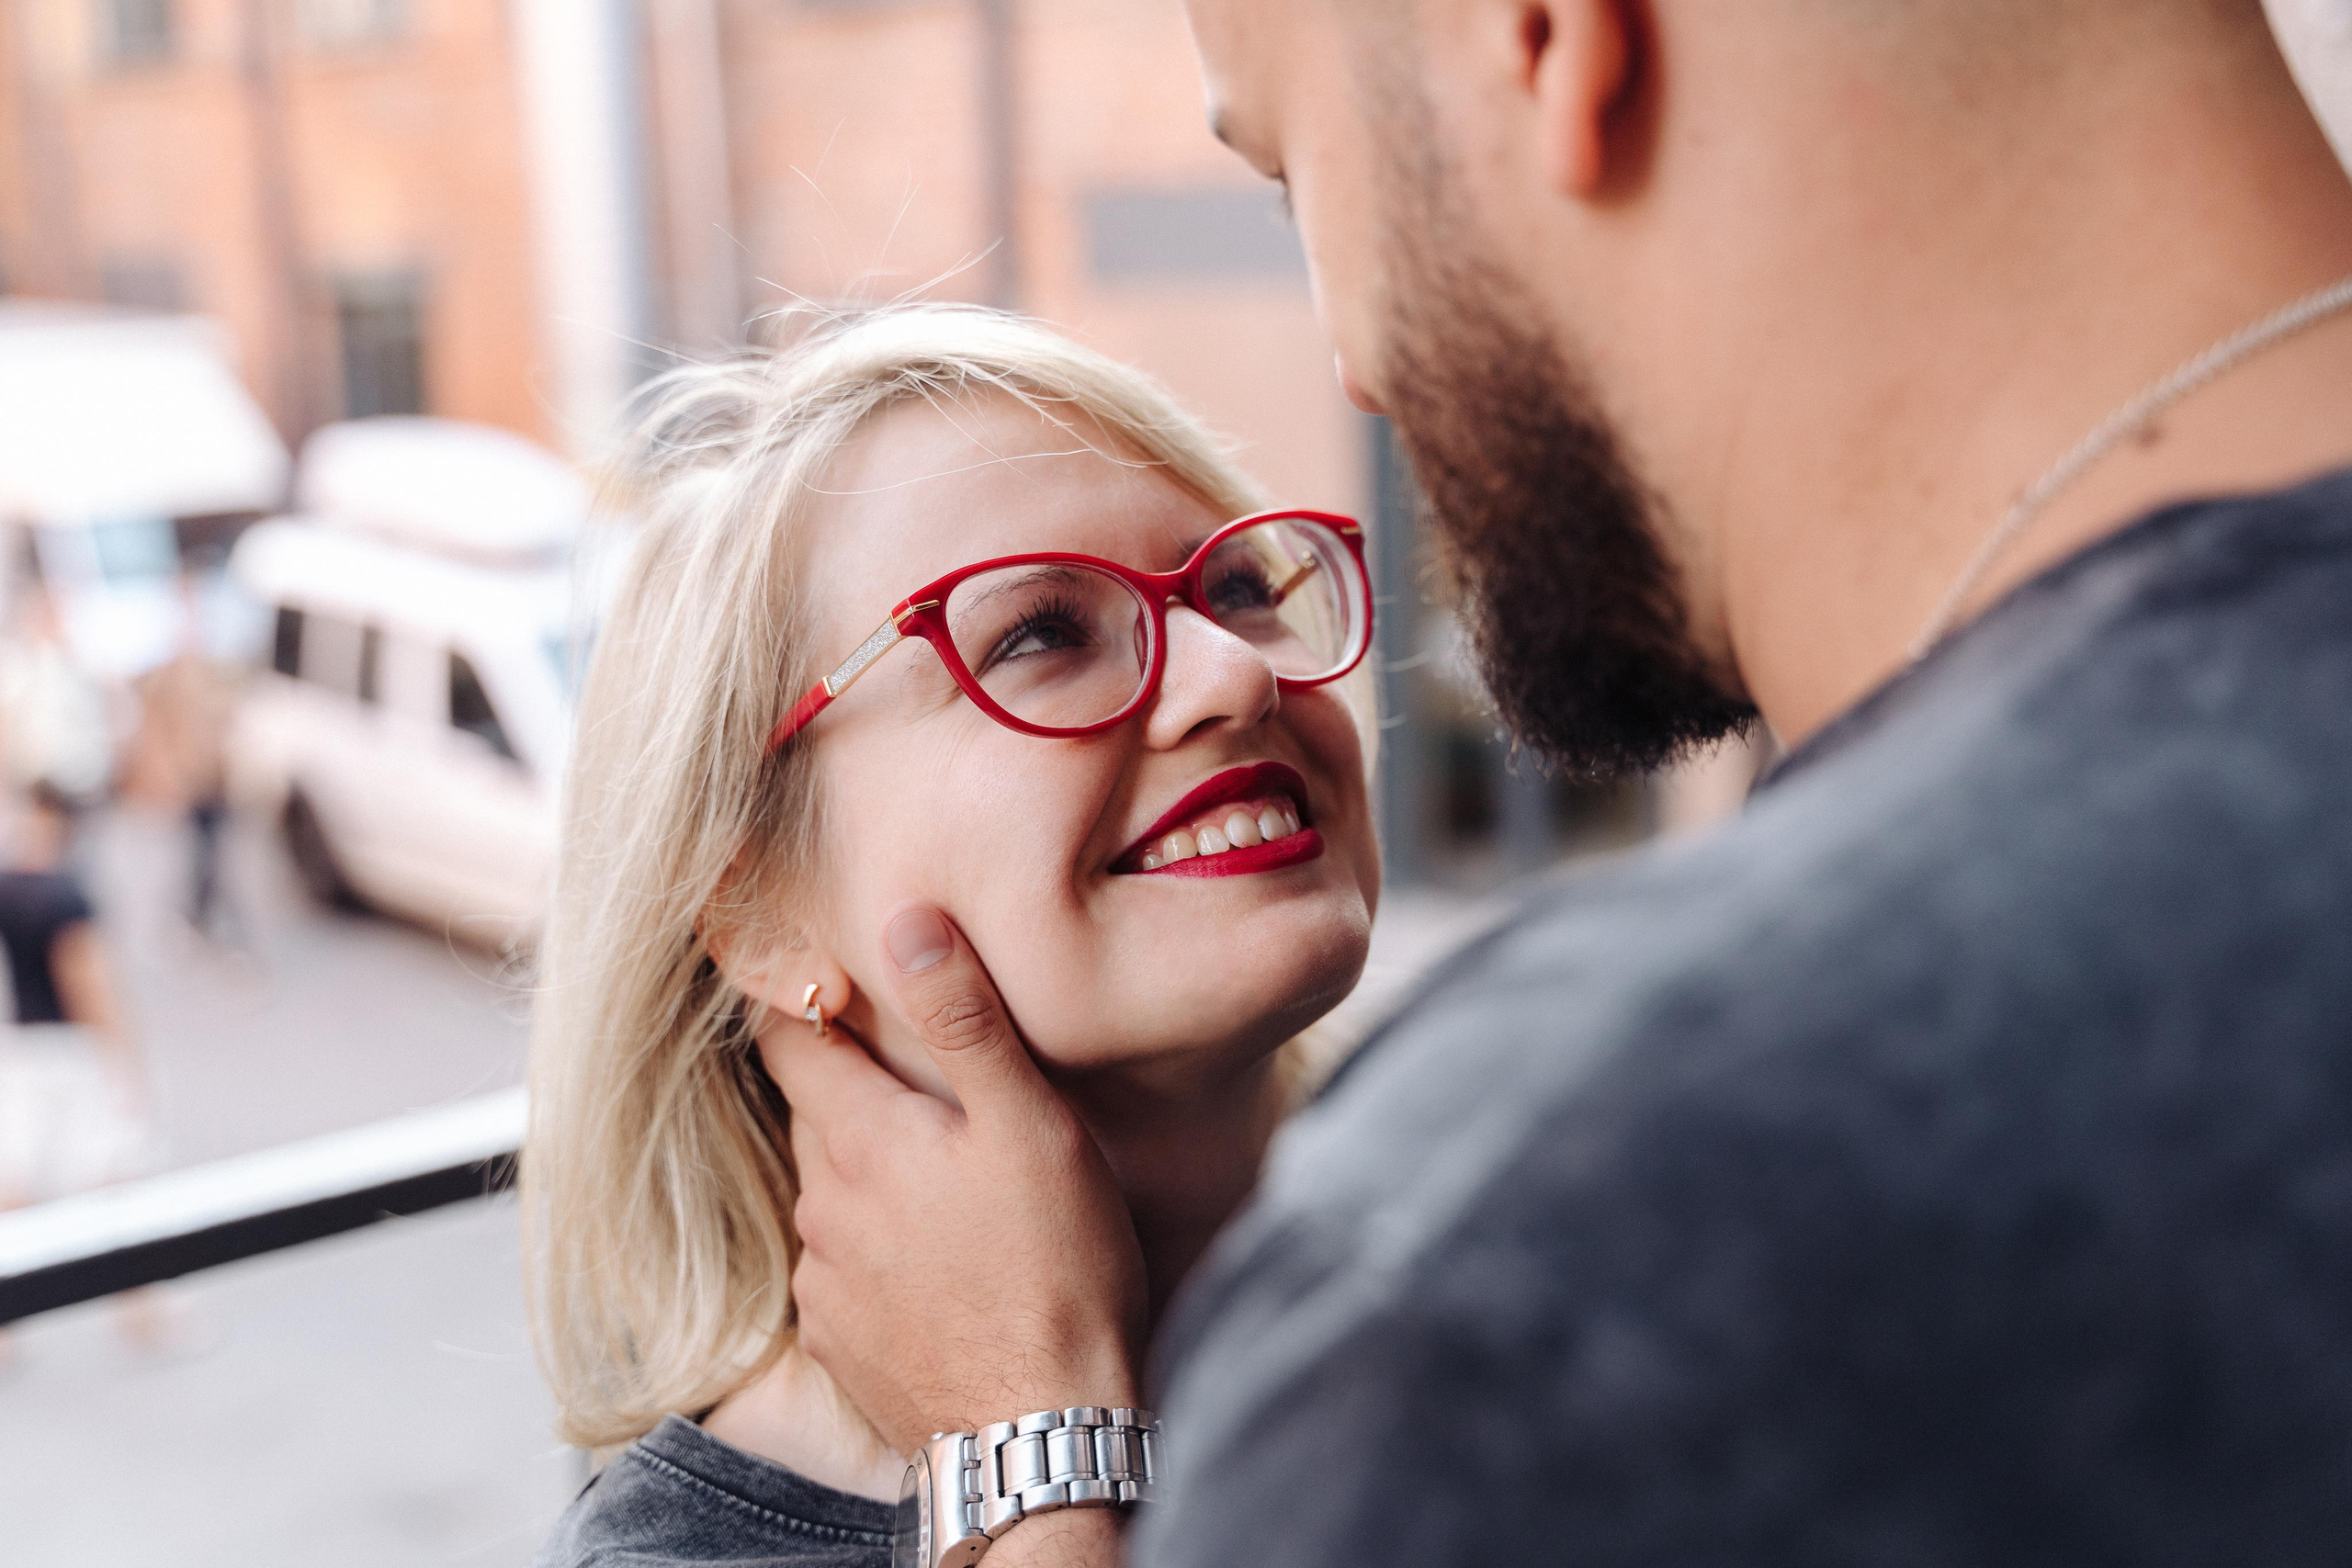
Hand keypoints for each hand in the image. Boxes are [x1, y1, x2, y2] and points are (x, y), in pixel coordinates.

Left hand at [768, 904, 1147, 1454]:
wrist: (1041, 1431)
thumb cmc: (1054, 1270)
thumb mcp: (1028, 1125)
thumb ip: (965, 1021)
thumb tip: (907, 921)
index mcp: (861, 1137)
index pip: (789, 1037)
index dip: (793, 994)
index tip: (801, 963)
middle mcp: (822, 1204)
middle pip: (816, 1113)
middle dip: (853, 1086)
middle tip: (917, 1078)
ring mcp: (825, 1279)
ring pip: (832, 1193)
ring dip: (872, 1174)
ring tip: (948, 1180)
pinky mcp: (840, 1341)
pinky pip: (843, 1267)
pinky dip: (878, 1249)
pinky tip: (939, 1260)